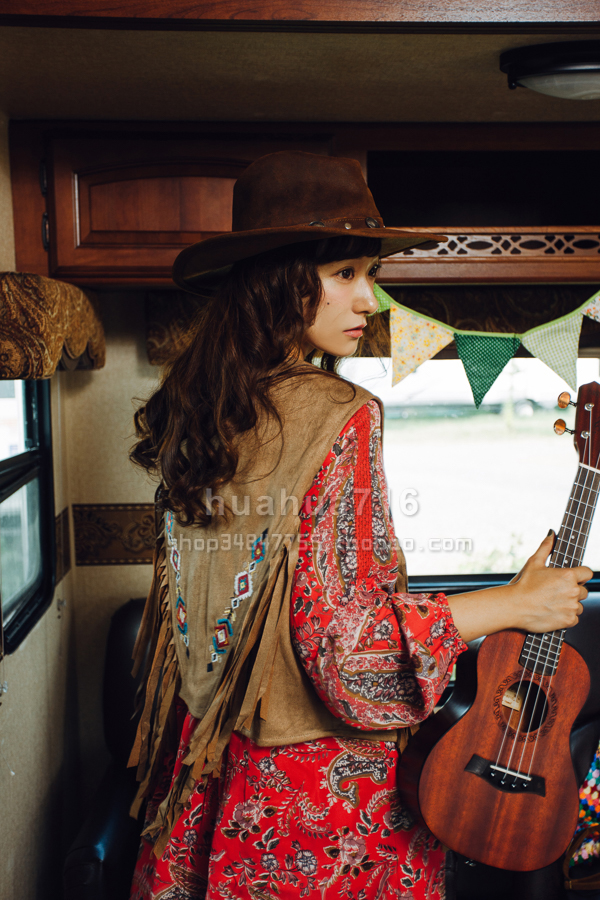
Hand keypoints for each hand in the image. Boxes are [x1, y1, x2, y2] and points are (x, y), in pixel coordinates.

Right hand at [446, 532, 591, 642]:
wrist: (514, 607)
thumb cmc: (523, 584)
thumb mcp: (533, 562)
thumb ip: (546, 547)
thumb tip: (552, 533)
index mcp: (568, 575)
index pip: (588, 573)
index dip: (580, 575)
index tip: (573, 578)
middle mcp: (573, 591)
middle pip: (584, 590)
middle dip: (573, 591)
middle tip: (556, 592)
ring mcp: (572, 607)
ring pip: (579, 605)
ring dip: (570, 604)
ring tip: (553, 602)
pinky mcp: (568, 620)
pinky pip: (575, 618)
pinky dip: (566, 617)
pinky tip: (553, 611)